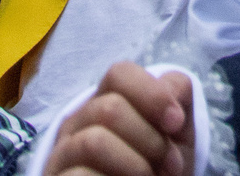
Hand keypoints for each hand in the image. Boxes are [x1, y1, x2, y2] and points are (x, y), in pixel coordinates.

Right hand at [44, 62, 192, 175]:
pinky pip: (79, 175)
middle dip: (151, 139)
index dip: (153, 94)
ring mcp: (62, 155)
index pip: (119, 73)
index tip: (176, 124)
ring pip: (94, 141)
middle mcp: (77, 124)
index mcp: (104, 103)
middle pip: (110, 108)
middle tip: (170, 166)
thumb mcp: (177, 136)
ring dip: (135, 165)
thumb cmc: (160, 172)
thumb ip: (177, 100)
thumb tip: (170, 91)